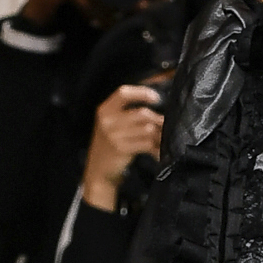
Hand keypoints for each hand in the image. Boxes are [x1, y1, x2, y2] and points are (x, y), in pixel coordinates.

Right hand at [80, 83, 163, 208]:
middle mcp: (107, 120)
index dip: (141, 93)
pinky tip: (158, 153)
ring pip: (147, 129)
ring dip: (159, 135)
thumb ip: (127, 113)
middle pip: (142, 113)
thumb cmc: (109, 145)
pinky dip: (156, 149)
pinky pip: (147, 144)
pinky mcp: (121, 149)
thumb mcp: (111, 124)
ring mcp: (113, 135)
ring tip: (163, 140)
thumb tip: (157, 104)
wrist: (98, 170)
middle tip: (165, 126)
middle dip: (157, 120)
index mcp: (104, 110)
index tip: (156, 97)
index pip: (124, 93)